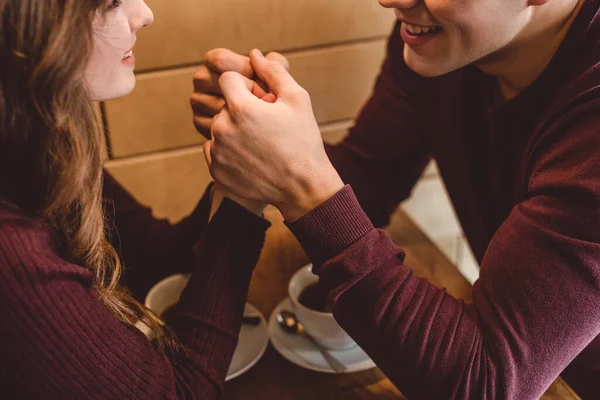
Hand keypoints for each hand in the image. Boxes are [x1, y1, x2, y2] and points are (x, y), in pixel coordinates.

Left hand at [204, 49, 343, 220]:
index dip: (248, 87)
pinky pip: (215, 150)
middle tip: (266, 127)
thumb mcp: (297, 99)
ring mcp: (217, 152)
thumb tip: (255, 54)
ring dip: (234, 130)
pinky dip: (229, 151)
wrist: (303, 187)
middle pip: (224, 105)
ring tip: (260, 144)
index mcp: (240, 107)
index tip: (264, 103)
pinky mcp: (216, 171)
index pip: (229, 79)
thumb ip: (274, 72)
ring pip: (219, 128)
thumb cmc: (303, 141)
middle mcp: (222, 128)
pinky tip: (251, 158)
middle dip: (241, 110)